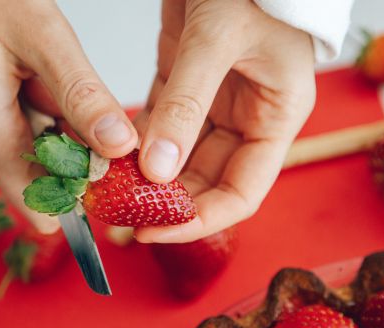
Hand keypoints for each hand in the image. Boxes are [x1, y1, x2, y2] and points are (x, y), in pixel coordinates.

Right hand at [0, 0, 137, 232]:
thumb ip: (83, 98)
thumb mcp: (43, 39)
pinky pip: (15, 131)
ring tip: (46, 74)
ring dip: (55, 124)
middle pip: (41, 177)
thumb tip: (118, 146)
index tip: (112, 170)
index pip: (41, 206)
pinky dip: (37, 111)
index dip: (82, 195)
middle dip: (73, 149)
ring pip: (31, 152)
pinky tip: (32, 75)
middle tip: (81, 100)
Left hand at [134, 0, 315, 242]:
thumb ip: (186, 106)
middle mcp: (246, 118)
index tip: (154, 231)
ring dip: (146, 175)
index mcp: (275, 118)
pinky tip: (110, 153)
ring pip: (179, 158)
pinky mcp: (184, 84)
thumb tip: (157, 171)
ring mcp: (214, 103)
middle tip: (119, 213)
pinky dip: (137, 142)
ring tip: (108, 189)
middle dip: (165, 202)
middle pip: (205, 181)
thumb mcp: (219, 40)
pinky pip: (160, 126)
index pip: (242, 192)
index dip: (201, 220)